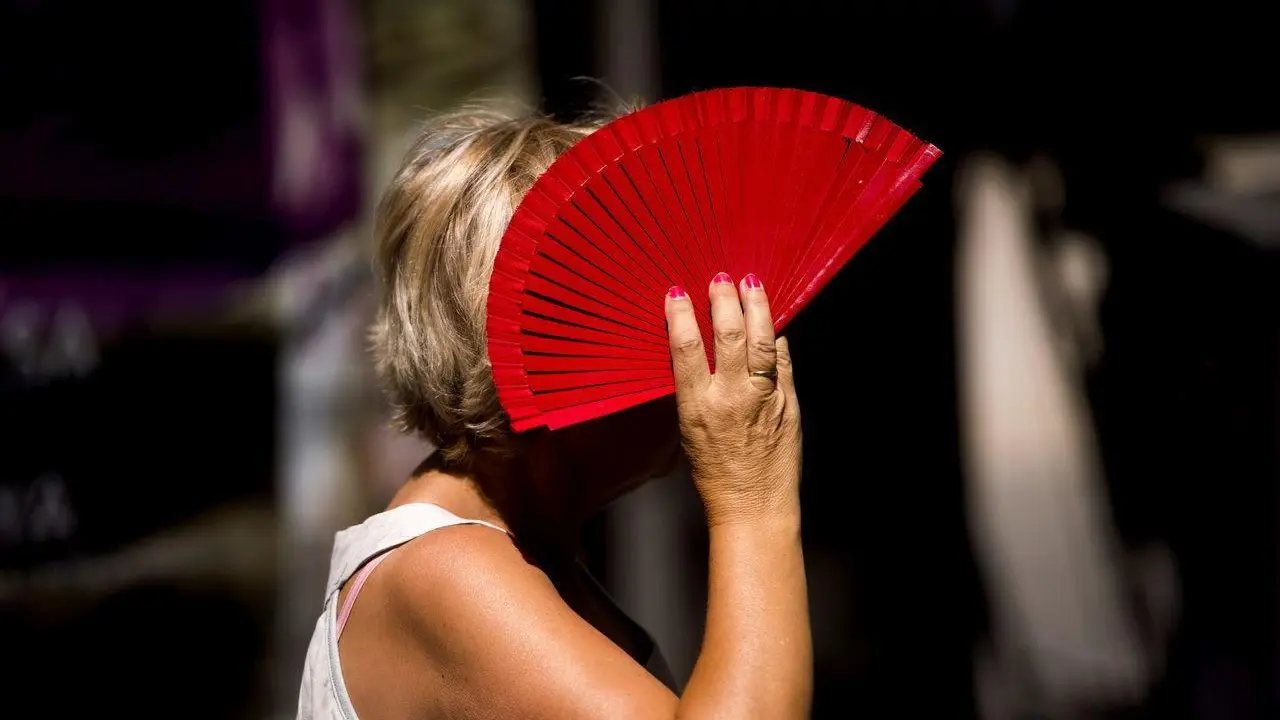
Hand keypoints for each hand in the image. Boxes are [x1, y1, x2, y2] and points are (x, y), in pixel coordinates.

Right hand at [664, 272, 801, 526]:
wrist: (753, 507)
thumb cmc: (716, 472)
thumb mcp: (689, 428)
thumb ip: (698, 388)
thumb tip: (703, 347)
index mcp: (698, 405)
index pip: (686, 347)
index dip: (680, 315)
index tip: (677, 292)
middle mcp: (732, 398)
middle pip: (728, 335)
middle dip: (724, 301)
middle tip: (721, 278)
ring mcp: (765, 398)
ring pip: (762, 340)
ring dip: (756, 307)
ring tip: (751, 283)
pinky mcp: (789, 403)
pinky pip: (783, 361)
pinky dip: (777, 339)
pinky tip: (773, 324)